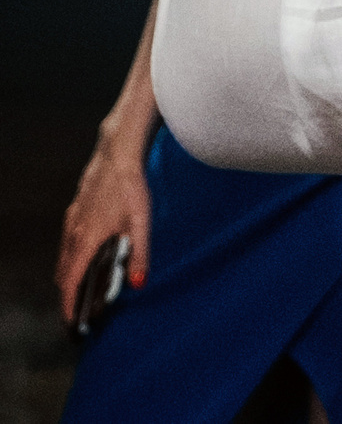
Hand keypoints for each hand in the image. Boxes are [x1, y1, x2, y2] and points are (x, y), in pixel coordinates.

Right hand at [56, 131, 151, 323]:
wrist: (117, 155)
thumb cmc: (130, 188)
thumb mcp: (141, 222)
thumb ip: (139, 253)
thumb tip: (138, 283)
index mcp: (85, 241)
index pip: (70, 282)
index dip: (68, 305)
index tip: (70, 323)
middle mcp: (72, 234)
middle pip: (63, 274)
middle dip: (68, 295)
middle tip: (79, 312)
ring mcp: (71, 222)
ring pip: (64, 258)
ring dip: (69, 277)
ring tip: (82, 291)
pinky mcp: (75, 212)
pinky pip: (67, 244)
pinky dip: (71, 259)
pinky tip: (86, 258)